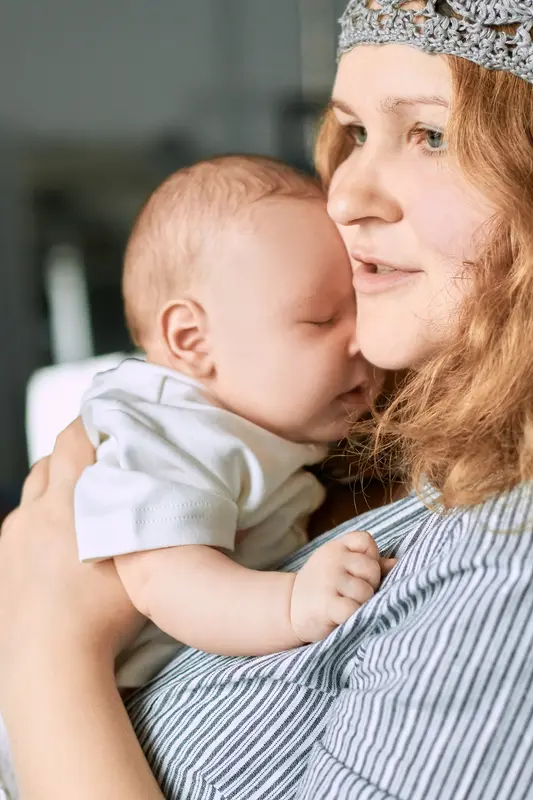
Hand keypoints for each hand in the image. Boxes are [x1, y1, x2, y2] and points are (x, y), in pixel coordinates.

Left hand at [0, 419, 143, 707]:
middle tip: (104, 455)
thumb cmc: (103, 618)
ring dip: (55, 486)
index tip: (112, 415)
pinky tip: (61, 540)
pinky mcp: (3, 563)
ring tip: (83, 499)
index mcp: (69, 504)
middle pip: (49, 460)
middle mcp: (35, 513)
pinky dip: (41, 519)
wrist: (50, 665)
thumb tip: (204, 508)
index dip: (93, 420)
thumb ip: (165, 524)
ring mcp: (14, 539)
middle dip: (74, 451)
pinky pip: (22, 524)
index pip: (74, 438)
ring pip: (33, 492)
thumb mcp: (146, 563)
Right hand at [289, 530, 395, 642]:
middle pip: (371, 568)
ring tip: (347, 607)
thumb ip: (368, 564)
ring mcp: (329, 580)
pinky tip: (343, 618)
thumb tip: (397, 563)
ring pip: (366, 592)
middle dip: (370, 585)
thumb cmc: (323, 588)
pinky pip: (354, 609)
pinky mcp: (327, 604)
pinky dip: (354, 617)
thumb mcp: (341, 568)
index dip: (371, 557)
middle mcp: (332, 559)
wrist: (288, 609)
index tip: (360, 573)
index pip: (366, 540)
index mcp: (336, 547)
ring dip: (362, 604)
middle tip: (353, 594)